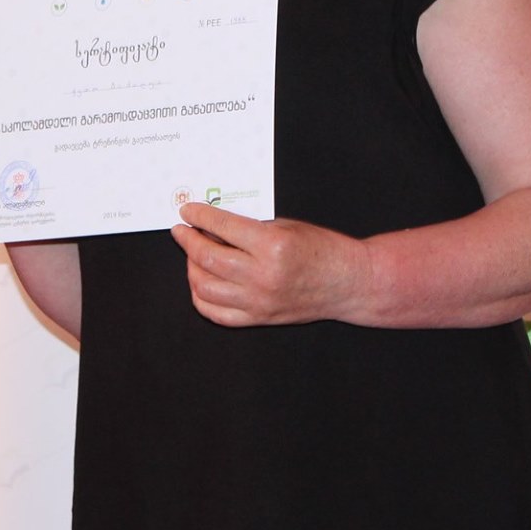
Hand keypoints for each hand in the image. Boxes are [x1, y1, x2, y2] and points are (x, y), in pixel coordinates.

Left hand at [171, 203, 368, 326]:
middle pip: (207, 257)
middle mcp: (262, 276)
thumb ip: (248, 228)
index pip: (222, 227)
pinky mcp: (258, 318)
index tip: (187, 211)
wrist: (348, 283)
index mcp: (272, 246)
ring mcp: (259, 302)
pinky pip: (216, 313)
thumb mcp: (286, 226)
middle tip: (182, 231)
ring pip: (204, 287)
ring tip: (194, 255)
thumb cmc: (322, 250)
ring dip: (191, 267)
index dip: (199, 216)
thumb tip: (211, 226)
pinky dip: (201, 296)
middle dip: (188, 240)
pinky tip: (202, 281)